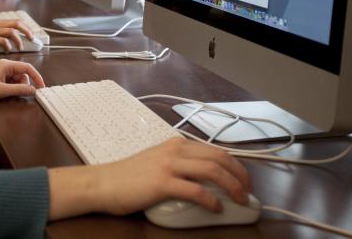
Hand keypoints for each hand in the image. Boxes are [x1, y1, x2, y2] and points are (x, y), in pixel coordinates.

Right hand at [0, 19, 34, 51]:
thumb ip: (2, 34)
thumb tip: (15, 40)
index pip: (17, 21)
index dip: (26, 27)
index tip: (32, 35)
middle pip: (17, 23)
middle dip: (27, 31)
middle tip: (32, 39)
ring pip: (11, 31)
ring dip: (19, 40)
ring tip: (20, 47)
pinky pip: (2, 40)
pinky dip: (8, 46)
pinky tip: (8, 50)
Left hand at [0, 59, 44, 112]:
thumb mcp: (1, 91)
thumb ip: (19, 90)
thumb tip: (33, 90)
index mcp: (6, 64)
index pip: (27, 68)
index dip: (37, 77)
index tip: (42, 87)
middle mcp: (4, 66)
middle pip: (23, 74)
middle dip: (24, 85)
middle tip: (21, 95)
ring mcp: (0, 72)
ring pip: (16, 80)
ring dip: (17, 88)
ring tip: (8, 95)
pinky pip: (10, 83)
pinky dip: (11, 89)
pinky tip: (5, 94)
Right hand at [48, 138, 250, 220]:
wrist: (103, 183)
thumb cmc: (127, 176)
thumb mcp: (156, 162)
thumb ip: (178, 164)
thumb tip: (203, 179)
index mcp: (175, 144)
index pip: (214, 150)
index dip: (235, 165)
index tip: (243, 179)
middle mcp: (174, 150)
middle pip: (218, 158)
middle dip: (239, 175)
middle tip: (248, 191)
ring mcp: (168, 165)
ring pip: (211, 170)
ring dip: (232, 186)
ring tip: (240, 200)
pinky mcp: (162, 183)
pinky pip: (195, 190)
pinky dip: (211, 200)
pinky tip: (217, 208)